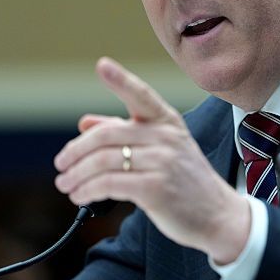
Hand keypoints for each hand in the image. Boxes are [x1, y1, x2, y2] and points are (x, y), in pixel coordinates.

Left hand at [53, 57, 249, 263]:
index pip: (141, 95)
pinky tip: (80, 197)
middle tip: (61, 164)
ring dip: (76, 175)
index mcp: (167, 122)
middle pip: (107, 135)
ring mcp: (162, 163)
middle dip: (76, 151)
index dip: (121, 80)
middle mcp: (166, 137)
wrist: (218, 215)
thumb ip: (123, 132)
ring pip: (103, 162)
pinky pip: (109, 185)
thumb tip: (85, 123)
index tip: (102, 64)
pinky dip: (87, 191)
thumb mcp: (162, 149)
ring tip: (65, 184)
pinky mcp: (155, 190)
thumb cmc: (185, 180)